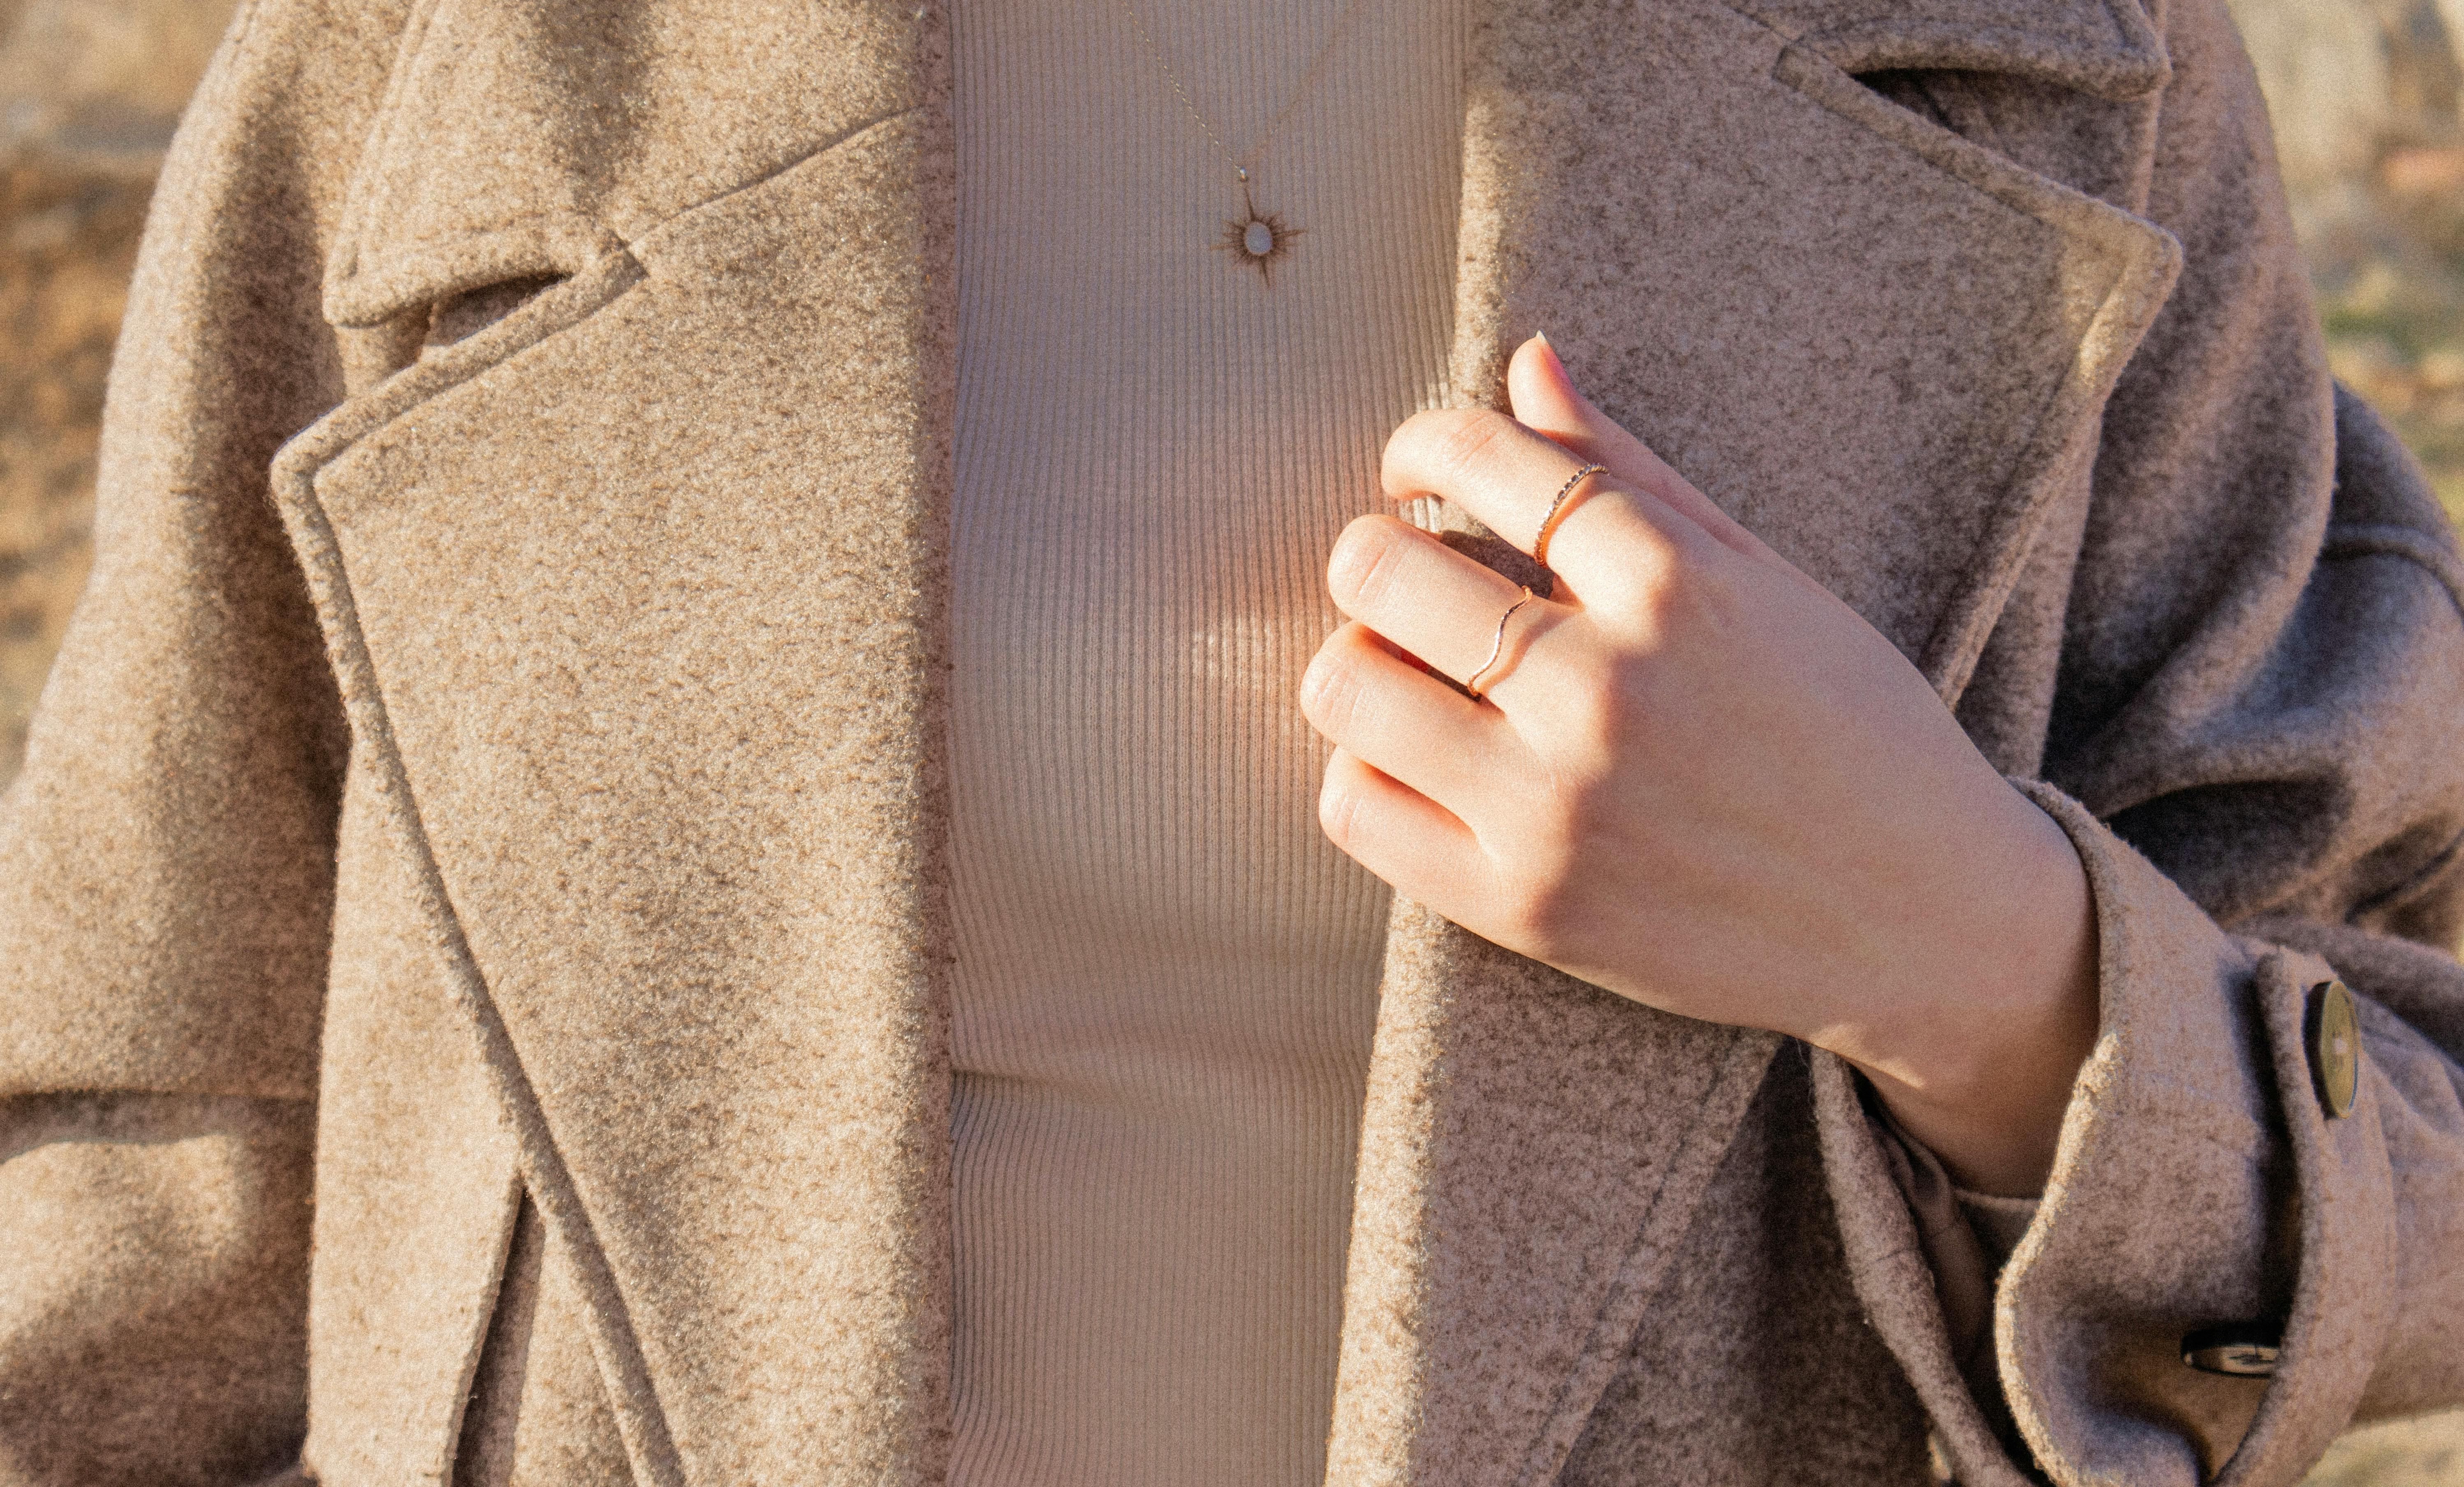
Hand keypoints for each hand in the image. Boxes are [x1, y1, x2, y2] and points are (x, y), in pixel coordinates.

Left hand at [1300, 335, 2097, 1195]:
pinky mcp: (1524, 908)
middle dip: (1375, 558)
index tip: (1418, 469)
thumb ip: (1633, 473)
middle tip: (1407, 582)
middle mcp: (1605, 692)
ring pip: (1345, 689)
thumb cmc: (1852, 733)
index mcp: (1675, 588)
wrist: (1926, 923)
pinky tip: (1419, 762)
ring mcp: (1557, 808)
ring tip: (1409, 673)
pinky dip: (1364, 772)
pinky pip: (1355, 810)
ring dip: (1357, 662)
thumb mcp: (1766, 582)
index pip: (1486, 459)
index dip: (1423, 444)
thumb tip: (1524, 360)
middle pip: (1378, 571)